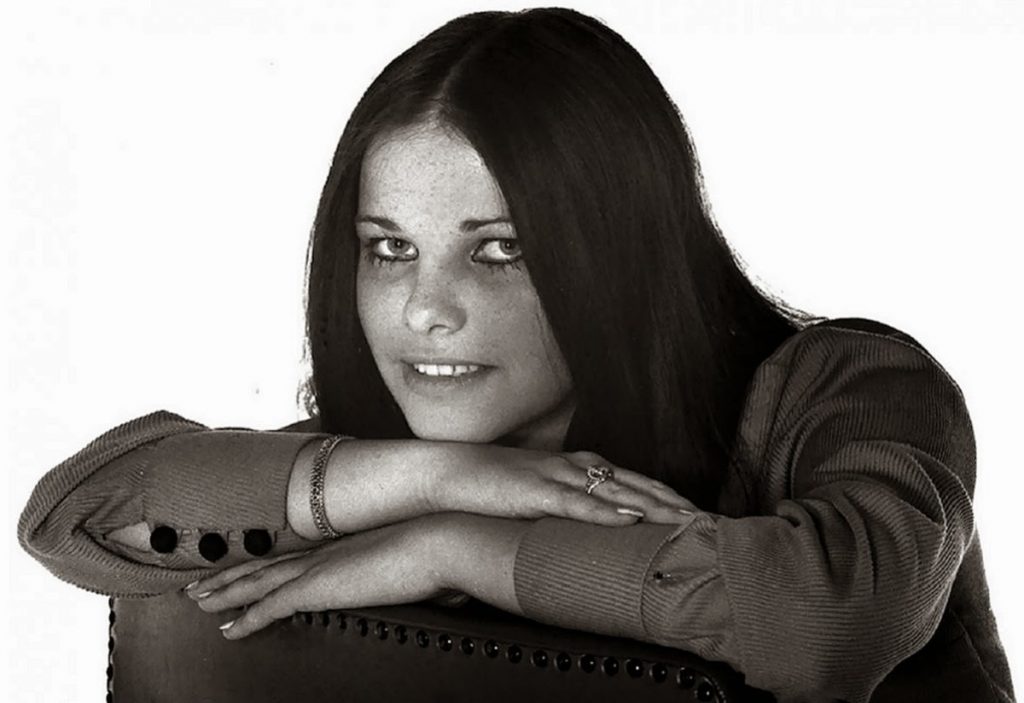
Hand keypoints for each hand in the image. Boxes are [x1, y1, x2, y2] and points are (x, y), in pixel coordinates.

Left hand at [186, 514, 449, 638]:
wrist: (439, 539)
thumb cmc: (437, 548)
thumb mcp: (414, 560)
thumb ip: (405, 572)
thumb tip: (424, 586)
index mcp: (343, 545)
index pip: (293, 556)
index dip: (265, 563)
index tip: (245, 567)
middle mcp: (324, 553)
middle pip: (265, 565)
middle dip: (230, 576)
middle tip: (200, 584)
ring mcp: (318, 568)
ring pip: (257, 583)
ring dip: (226, 593)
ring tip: (200, 602)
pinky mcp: (318, 587)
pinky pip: (271, 606)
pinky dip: (247, 617)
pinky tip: (229, 629)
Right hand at [425, 444, 697, 526]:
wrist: (448, 471)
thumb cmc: (494, 488)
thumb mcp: (539, 497)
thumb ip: (568, 508)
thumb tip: (595, 532)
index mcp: (578, 468)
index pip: (636, 482)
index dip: (669, 497)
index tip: (699, 516)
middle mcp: (575, 466)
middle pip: (637, 484)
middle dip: (675, 503)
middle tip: (709, 523)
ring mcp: (556, 476)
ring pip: (616, 491)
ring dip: (653, 506)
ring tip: (686, 522)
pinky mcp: (534, 491)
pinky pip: (576, 502)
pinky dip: (605, 511)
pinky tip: (629, 520)